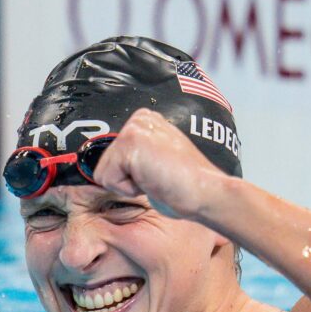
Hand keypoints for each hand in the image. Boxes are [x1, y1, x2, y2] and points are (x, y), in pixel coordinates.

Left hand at [89, 108, 227, 218]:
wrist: (206, 192)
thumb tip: (111, 172)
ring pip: (104, 171)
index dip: (132, 175)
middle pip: (105, 163)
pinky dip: (129, 189)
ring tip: (157, 178)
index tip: (159, 172)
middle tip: (159, 176)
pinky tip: (154, 180)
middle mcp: (140, 119)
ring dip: (129, 184)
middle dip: (128, 179)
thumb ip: (136, 158)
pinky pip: (107, 179)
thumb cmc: (187, 185)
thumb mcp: (156, 161)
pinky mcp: (130, 143)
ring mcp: (135, 129)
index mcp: (147, 121)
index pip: (113, 157)